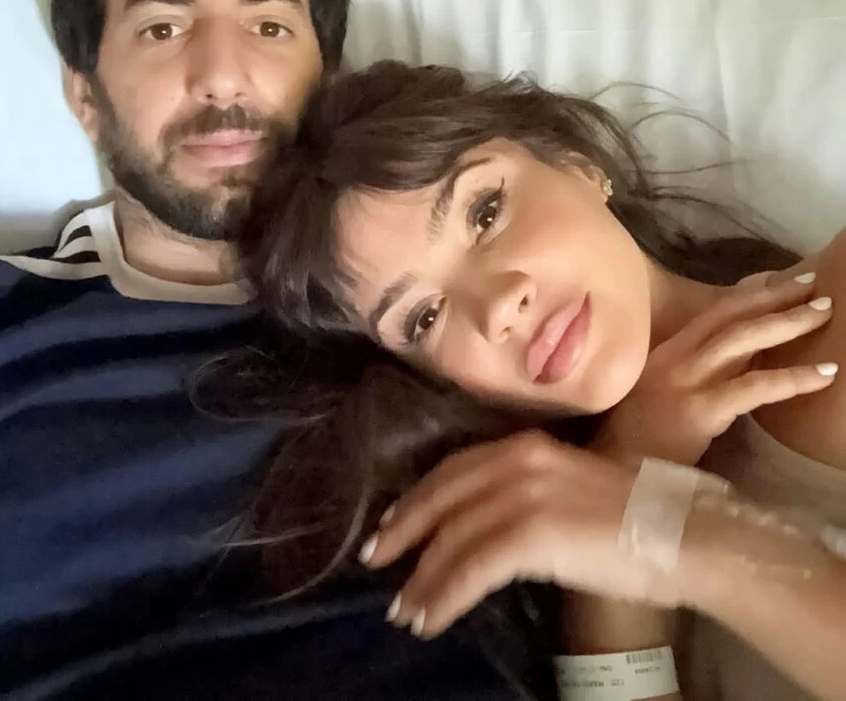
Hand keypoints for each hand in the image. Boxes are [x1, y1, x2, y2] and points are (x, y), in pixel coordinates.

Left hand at [360, 431, 689, 638]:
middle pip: (442, 495)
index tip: (394, 523)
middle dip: (405, 530)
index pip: (457, 468)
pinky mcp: (532, 533)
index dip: (421, 498)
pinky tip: (429, 617)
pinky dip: (443, 594)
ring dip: (422, 578)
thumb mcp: (574, 487)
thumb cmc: (642, 516)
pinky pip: (471, 568)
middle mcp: (519, 459)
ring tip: (403, 609)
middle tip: (375, 559)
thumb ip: (533, 493)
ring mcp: (524, 493)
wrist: (687, 533)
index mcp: (528, 445)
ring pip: (452, 537)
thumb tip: (496, 523)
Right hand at [594, 274, 834, 466]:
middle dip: (776, 298)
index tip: (786, 280)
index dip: (752, 294)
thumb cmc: (639, 439)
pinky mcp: (700, 409)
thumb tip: (745, 359)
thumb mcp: (663, 393)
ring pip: (742, 340)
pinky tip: (824, 374)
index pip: (714, 312)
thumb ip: (696, 373)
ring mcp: (686, 380)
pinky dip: (792, 378)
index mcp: (668, 351)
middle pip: (731, 316)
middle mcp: (676, 356)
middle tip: (817, 287)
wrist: (614, 470)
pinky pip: (754, 388)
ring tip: (824, 313)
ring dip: (787, 322)